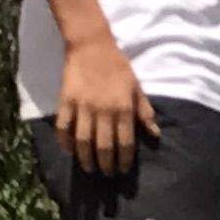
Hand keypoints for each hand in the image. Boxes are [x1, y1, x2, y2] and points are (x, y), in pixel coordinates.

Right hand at [57, 34, 155, 177]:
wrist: (91, 45)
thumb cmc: (118, 67)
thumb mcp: (136, 87)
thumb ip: (145, 112)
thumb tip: (155, 134)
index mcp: (122, 108)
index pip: (125, 142)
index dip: (125, 159)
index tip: (124, 170)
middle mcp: (103, 111)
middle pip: (103, 146)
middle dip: (106, 164)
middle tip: (107, 173)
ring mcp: (82, 107)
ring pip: (82, 140)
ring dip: (86, 158)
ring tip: (89, 169)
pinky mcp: (66, 101)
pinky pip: (63, 127)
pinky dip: (64, 141)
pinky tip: (68, 151)